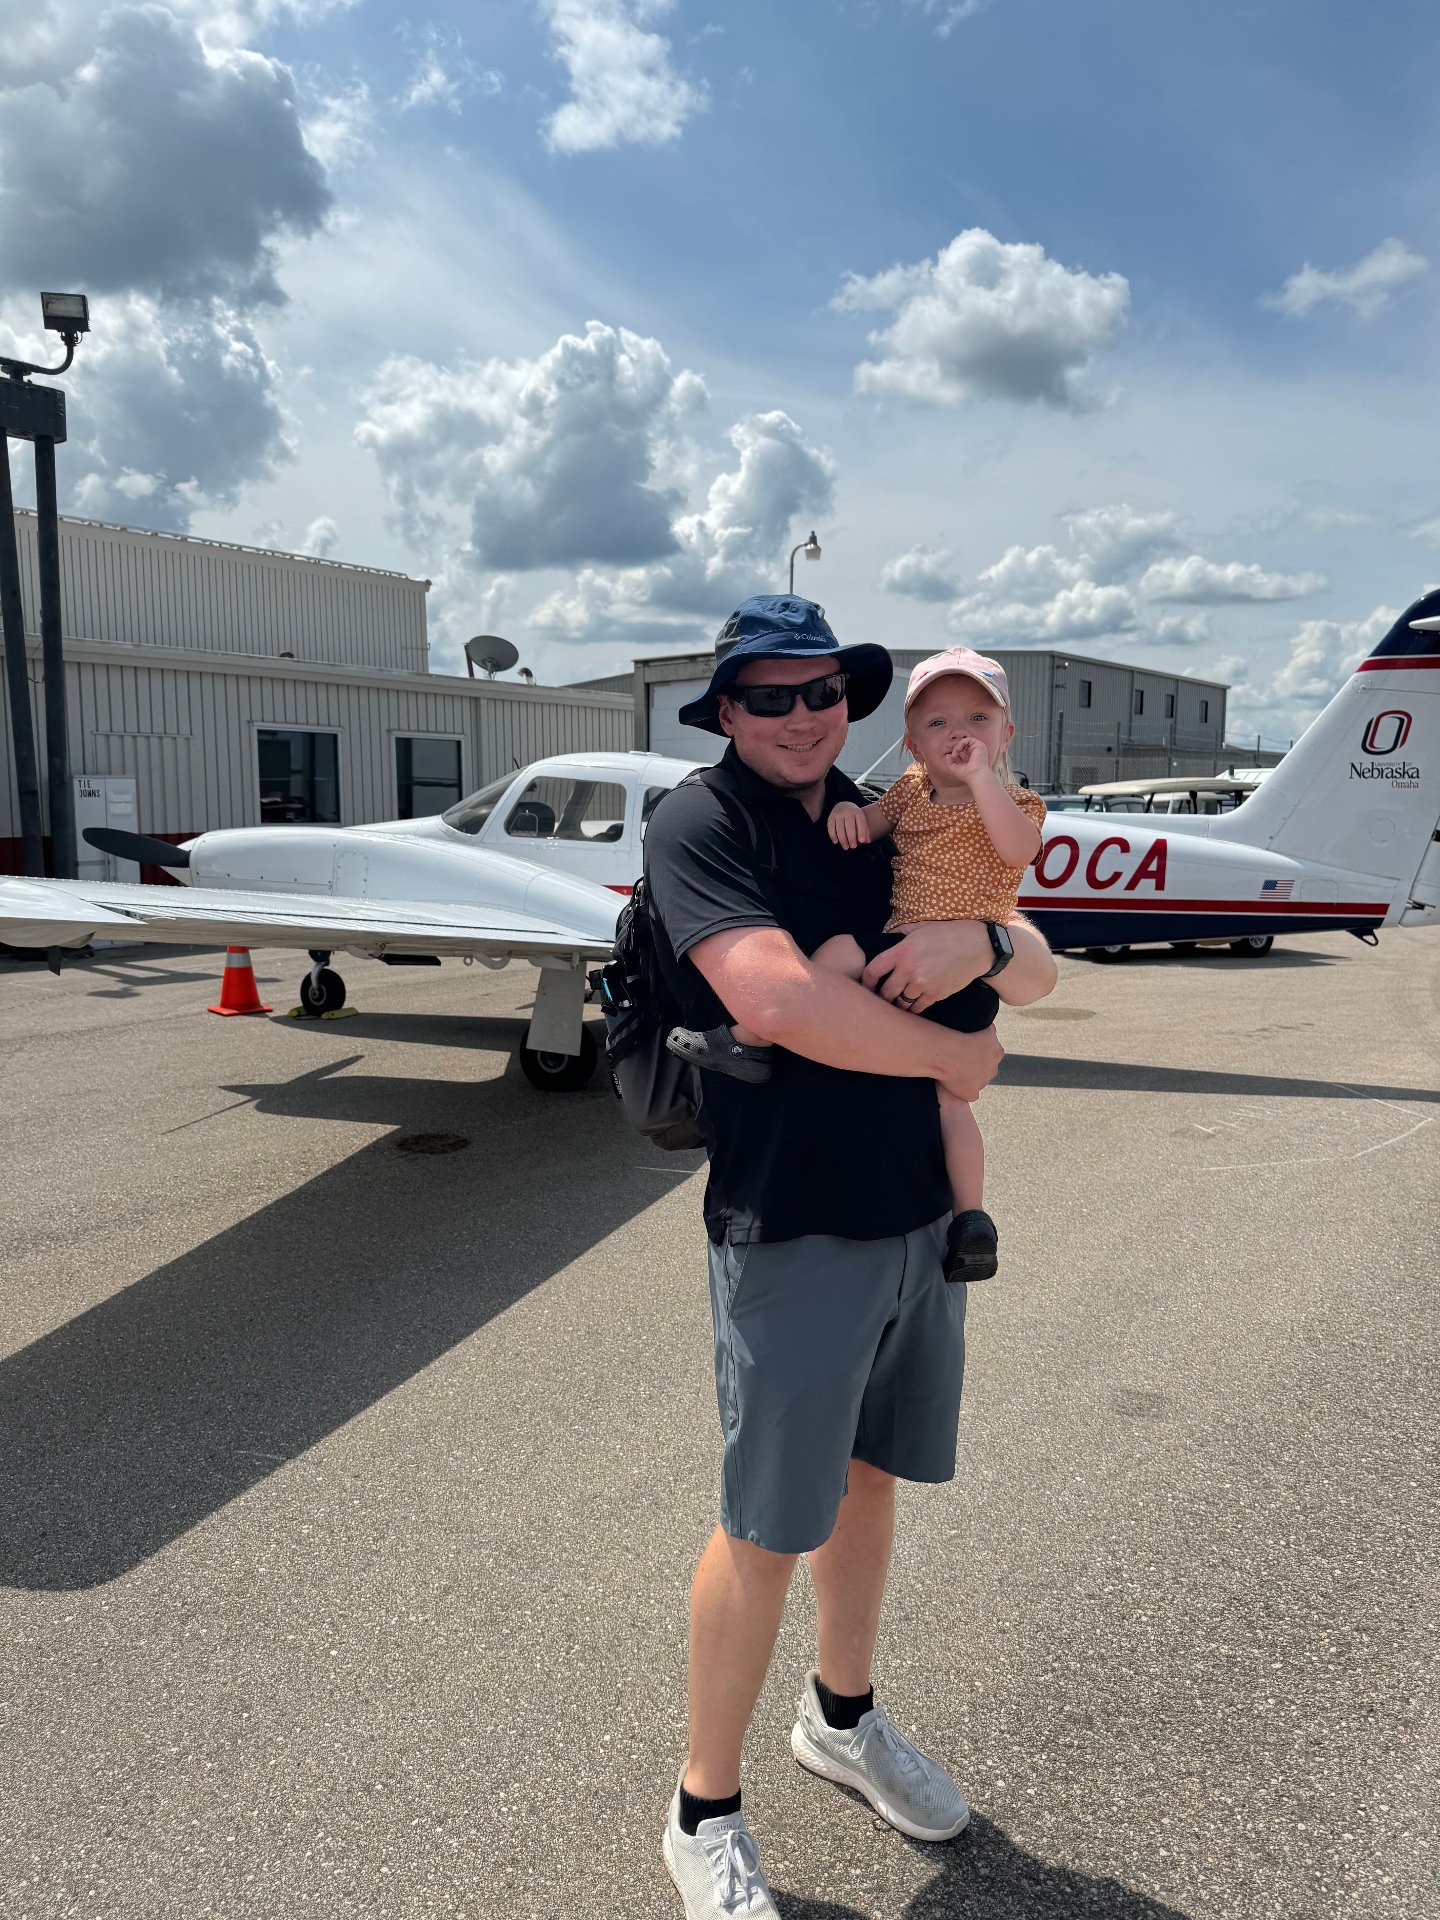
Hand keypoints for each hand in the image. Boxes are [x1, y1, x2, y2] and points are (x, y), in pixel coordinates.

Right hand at [827, 801, 869, 848]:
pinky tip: (836, 842)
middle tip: (853, 847)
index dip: (862, 832)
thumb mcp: (861, 821)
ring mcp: (838, 815)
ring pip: (840, 829)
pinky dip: (833, 836)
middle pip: (849, 826)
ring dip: (842, 840)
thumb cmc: (854, 817)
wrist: (843, 806)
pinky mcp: (830, 818)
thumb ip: (865, 831)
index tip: (862, 841)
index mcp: (858, 813)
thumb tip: (867, 841)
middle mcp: (848, 812)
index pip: (861, 823)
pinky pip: (831, 828)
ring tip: (846, 847)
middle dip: (851, 838)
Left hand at [861, 919, 991, 1012]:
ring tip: (897, 1002)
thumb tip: (886, 936)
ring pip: (901, 1002)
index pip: (873, 971)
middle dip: (881, 996)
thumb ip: (899, 933)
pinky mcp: (936, 994)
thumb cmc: (947, 934)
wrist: (977, 946)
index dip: (866, 982)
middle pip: (885, 992)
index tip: (867, 986)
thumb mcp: (920, 927)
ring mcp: (923, 983)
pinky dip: (913, 1008)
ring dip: (897, 1003)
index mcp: (902, 951)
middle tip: (881, 998)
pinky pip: (917, 1007)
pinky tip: (913, 1004)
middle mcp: (909, 969)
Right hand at [936, 1026, 1003, 1103]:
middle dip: (977, 1064)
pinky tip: (954, 1082)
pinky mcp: (971, 1093)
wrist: (947, 1051)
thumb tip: (990, 1027)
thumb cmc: (960, 1034)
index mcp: (997, 1051)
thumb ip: (988, 1030)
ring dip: (970, 1076)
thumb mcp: (981, 1025)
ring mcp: (983, 1082)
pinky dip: (963, 1090)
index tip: (967, 1047)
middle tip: (960, 1057)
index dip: (979, 1050)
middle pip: (987, 1068)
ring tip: (954, 1068)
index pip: (992, 1052)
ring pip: (978, 1080)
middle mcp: (993, 1069)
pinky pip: (970, 1093)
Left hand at [946, 736, 994, 780]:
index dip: (955, 752)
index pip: (961, 751)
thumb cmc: (967, 775)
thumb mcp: (955, 768)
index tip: (952, 757)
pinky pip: (968, 739)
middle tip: (953, 755)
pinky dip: (961, 743)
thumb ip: (950, 761)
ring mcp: (977, 748)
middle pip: (963, 746)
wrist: (976, 776)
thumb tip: (948, 755)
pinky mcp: (979, 745)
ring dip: (957, 746)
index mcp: (971, 757)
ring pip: (965, 742)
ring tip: (956, 753)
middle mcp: (975, 752)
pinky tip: (959, 749)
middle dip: (956, 749)